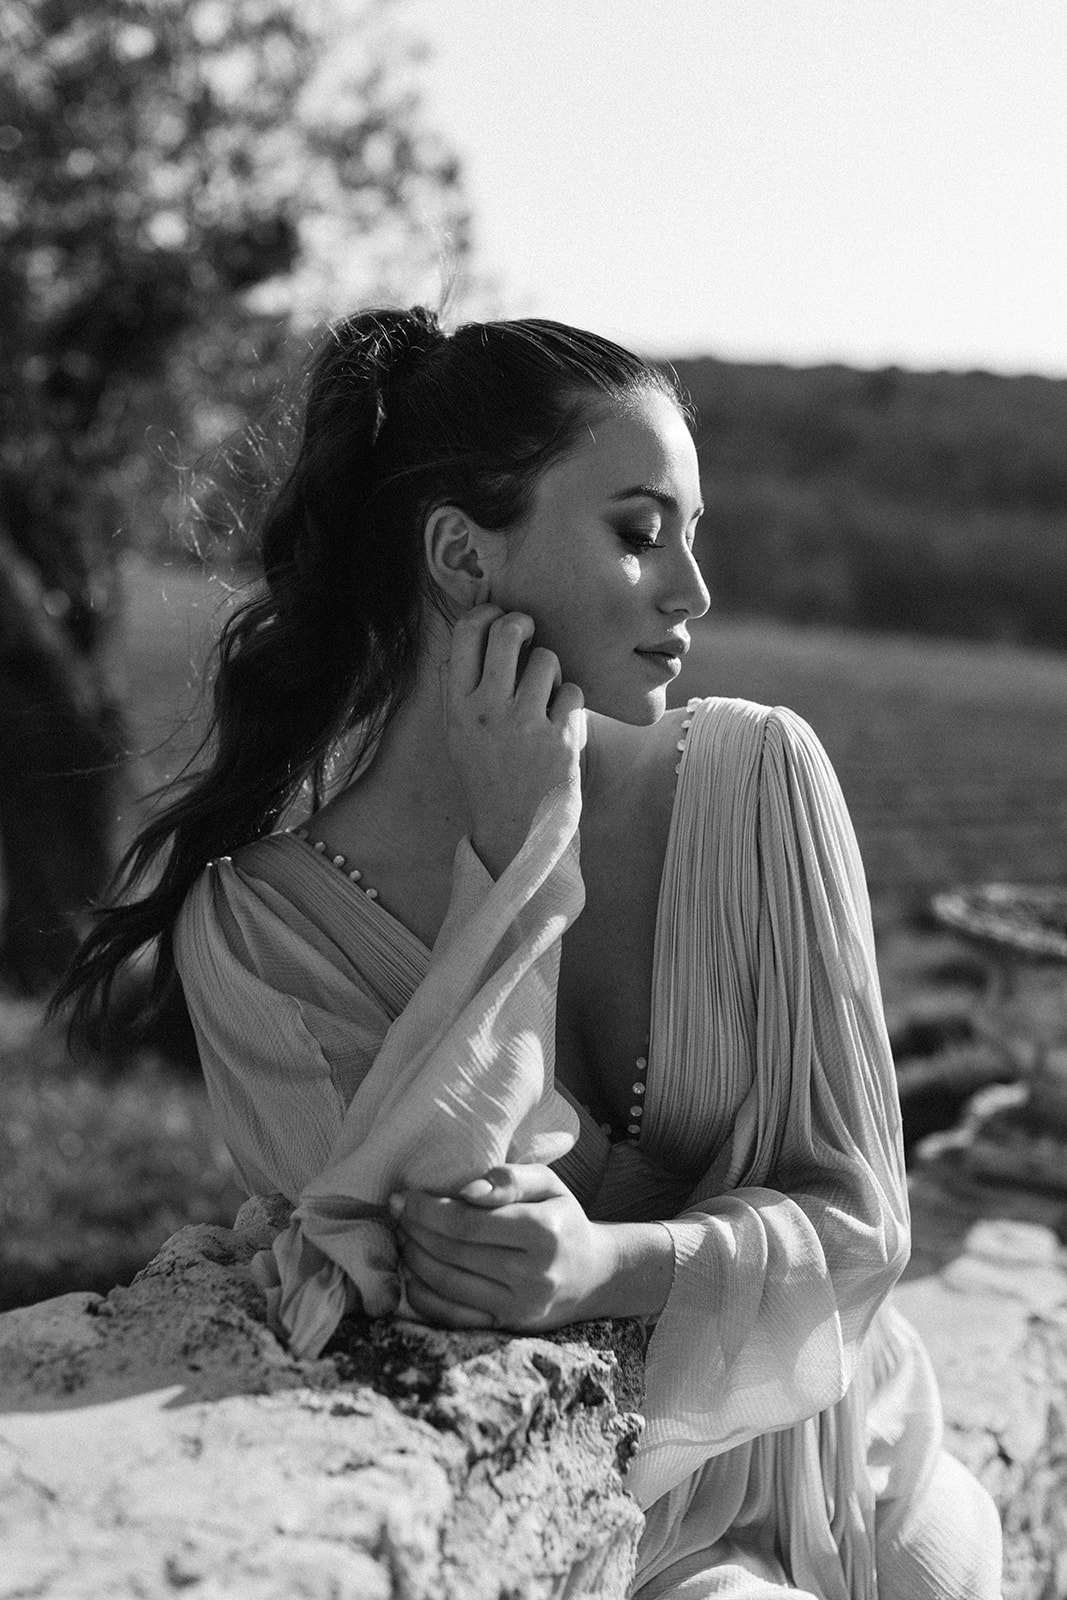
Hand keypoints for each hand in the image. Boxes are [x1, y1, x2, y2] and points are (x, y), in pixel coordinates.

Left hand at [391, 1164, 612, 1332]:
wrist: (592, 1275)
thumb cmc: (563, 1219)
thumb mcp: (548, 1185)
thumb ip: (510, 1178)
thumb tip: (466, 1190)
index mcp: (543, 1233)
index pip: (467, 1223)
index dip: (427, 1210)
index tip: (405, 1196)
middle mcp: (532, 1275)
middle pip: (452, 1253)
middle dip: (415, 1229)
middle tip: (397, 1212)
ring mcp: (519, 1308)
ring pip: (446, 1284)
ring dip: (413, 1258)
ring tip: (403, 1235)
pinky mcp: (506, 1328)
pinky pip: (451, 1316)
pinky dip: (422, 1294)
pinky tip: (412, 1271)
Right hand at [445, 606, 584, 876]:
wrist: (516, 833)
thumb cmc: (489, 778)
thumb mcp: (458, 736)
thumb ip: (460, 689)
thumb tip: (468, 637)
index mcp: (458, 707)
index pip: (465, 633)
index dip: (486, 613)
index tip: (499, 618)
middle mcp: (487, 710)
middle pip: (509, 631)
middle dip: (524, 624)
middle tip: (530, 636)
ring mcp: (525, 723)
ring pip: (548, 659)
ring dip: (552, 673)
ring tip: (545, 699)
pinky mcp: (560, 738)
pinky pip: (573, 692)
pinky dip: (571, 705)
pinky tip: (560, 726)